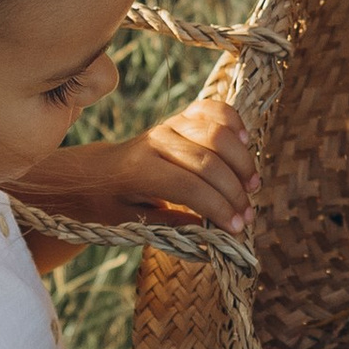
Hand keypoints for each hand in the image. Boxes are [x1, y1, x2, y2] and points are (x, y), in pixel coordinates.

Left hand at [38, 92, 255, 234]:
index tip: (236, 229)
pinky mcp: (180, 116)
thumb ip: (171, 228)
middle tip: (248, 216)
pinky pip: (213, 109)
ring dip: (241, 162)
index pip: (188, 187)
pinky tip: (246, 145)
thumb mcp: (132, 223)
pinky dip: (234, 123)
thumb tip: (213, 239)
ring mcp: (169, 125)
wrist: (95, 172)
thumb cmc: (112, 203)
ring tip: (252, 186)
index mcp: (138, 171)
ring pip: (216, 133)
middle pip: (208, 162)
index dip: (218, 208)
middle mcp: (155, 142)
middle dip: (234, 192)